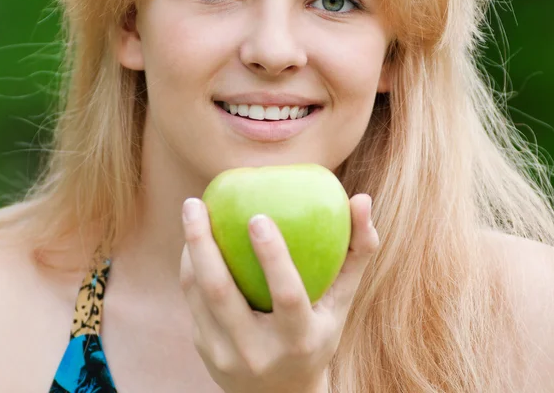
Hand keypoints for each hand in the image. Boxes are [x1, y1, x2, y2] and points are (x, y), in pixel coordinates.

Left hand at [179, 192, 378, 392]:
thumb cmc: (319, 330)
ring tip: (191, 208)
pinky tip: (194, 238)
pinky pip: (193, 300)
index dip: (273, 257)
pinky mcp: (206, 351)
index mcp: (300, 340)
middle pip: (222, 292)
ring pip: (200, 294)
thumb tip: (363, 198)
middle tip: (196, 202)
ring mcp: (227, 355)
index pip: (286, 295)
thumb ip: (357, 250)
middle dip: (204, 243)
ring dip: (191, 248)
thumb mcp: (343, 299)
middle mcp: (259, 353)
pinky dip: (191, 265)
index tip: (257, 216)